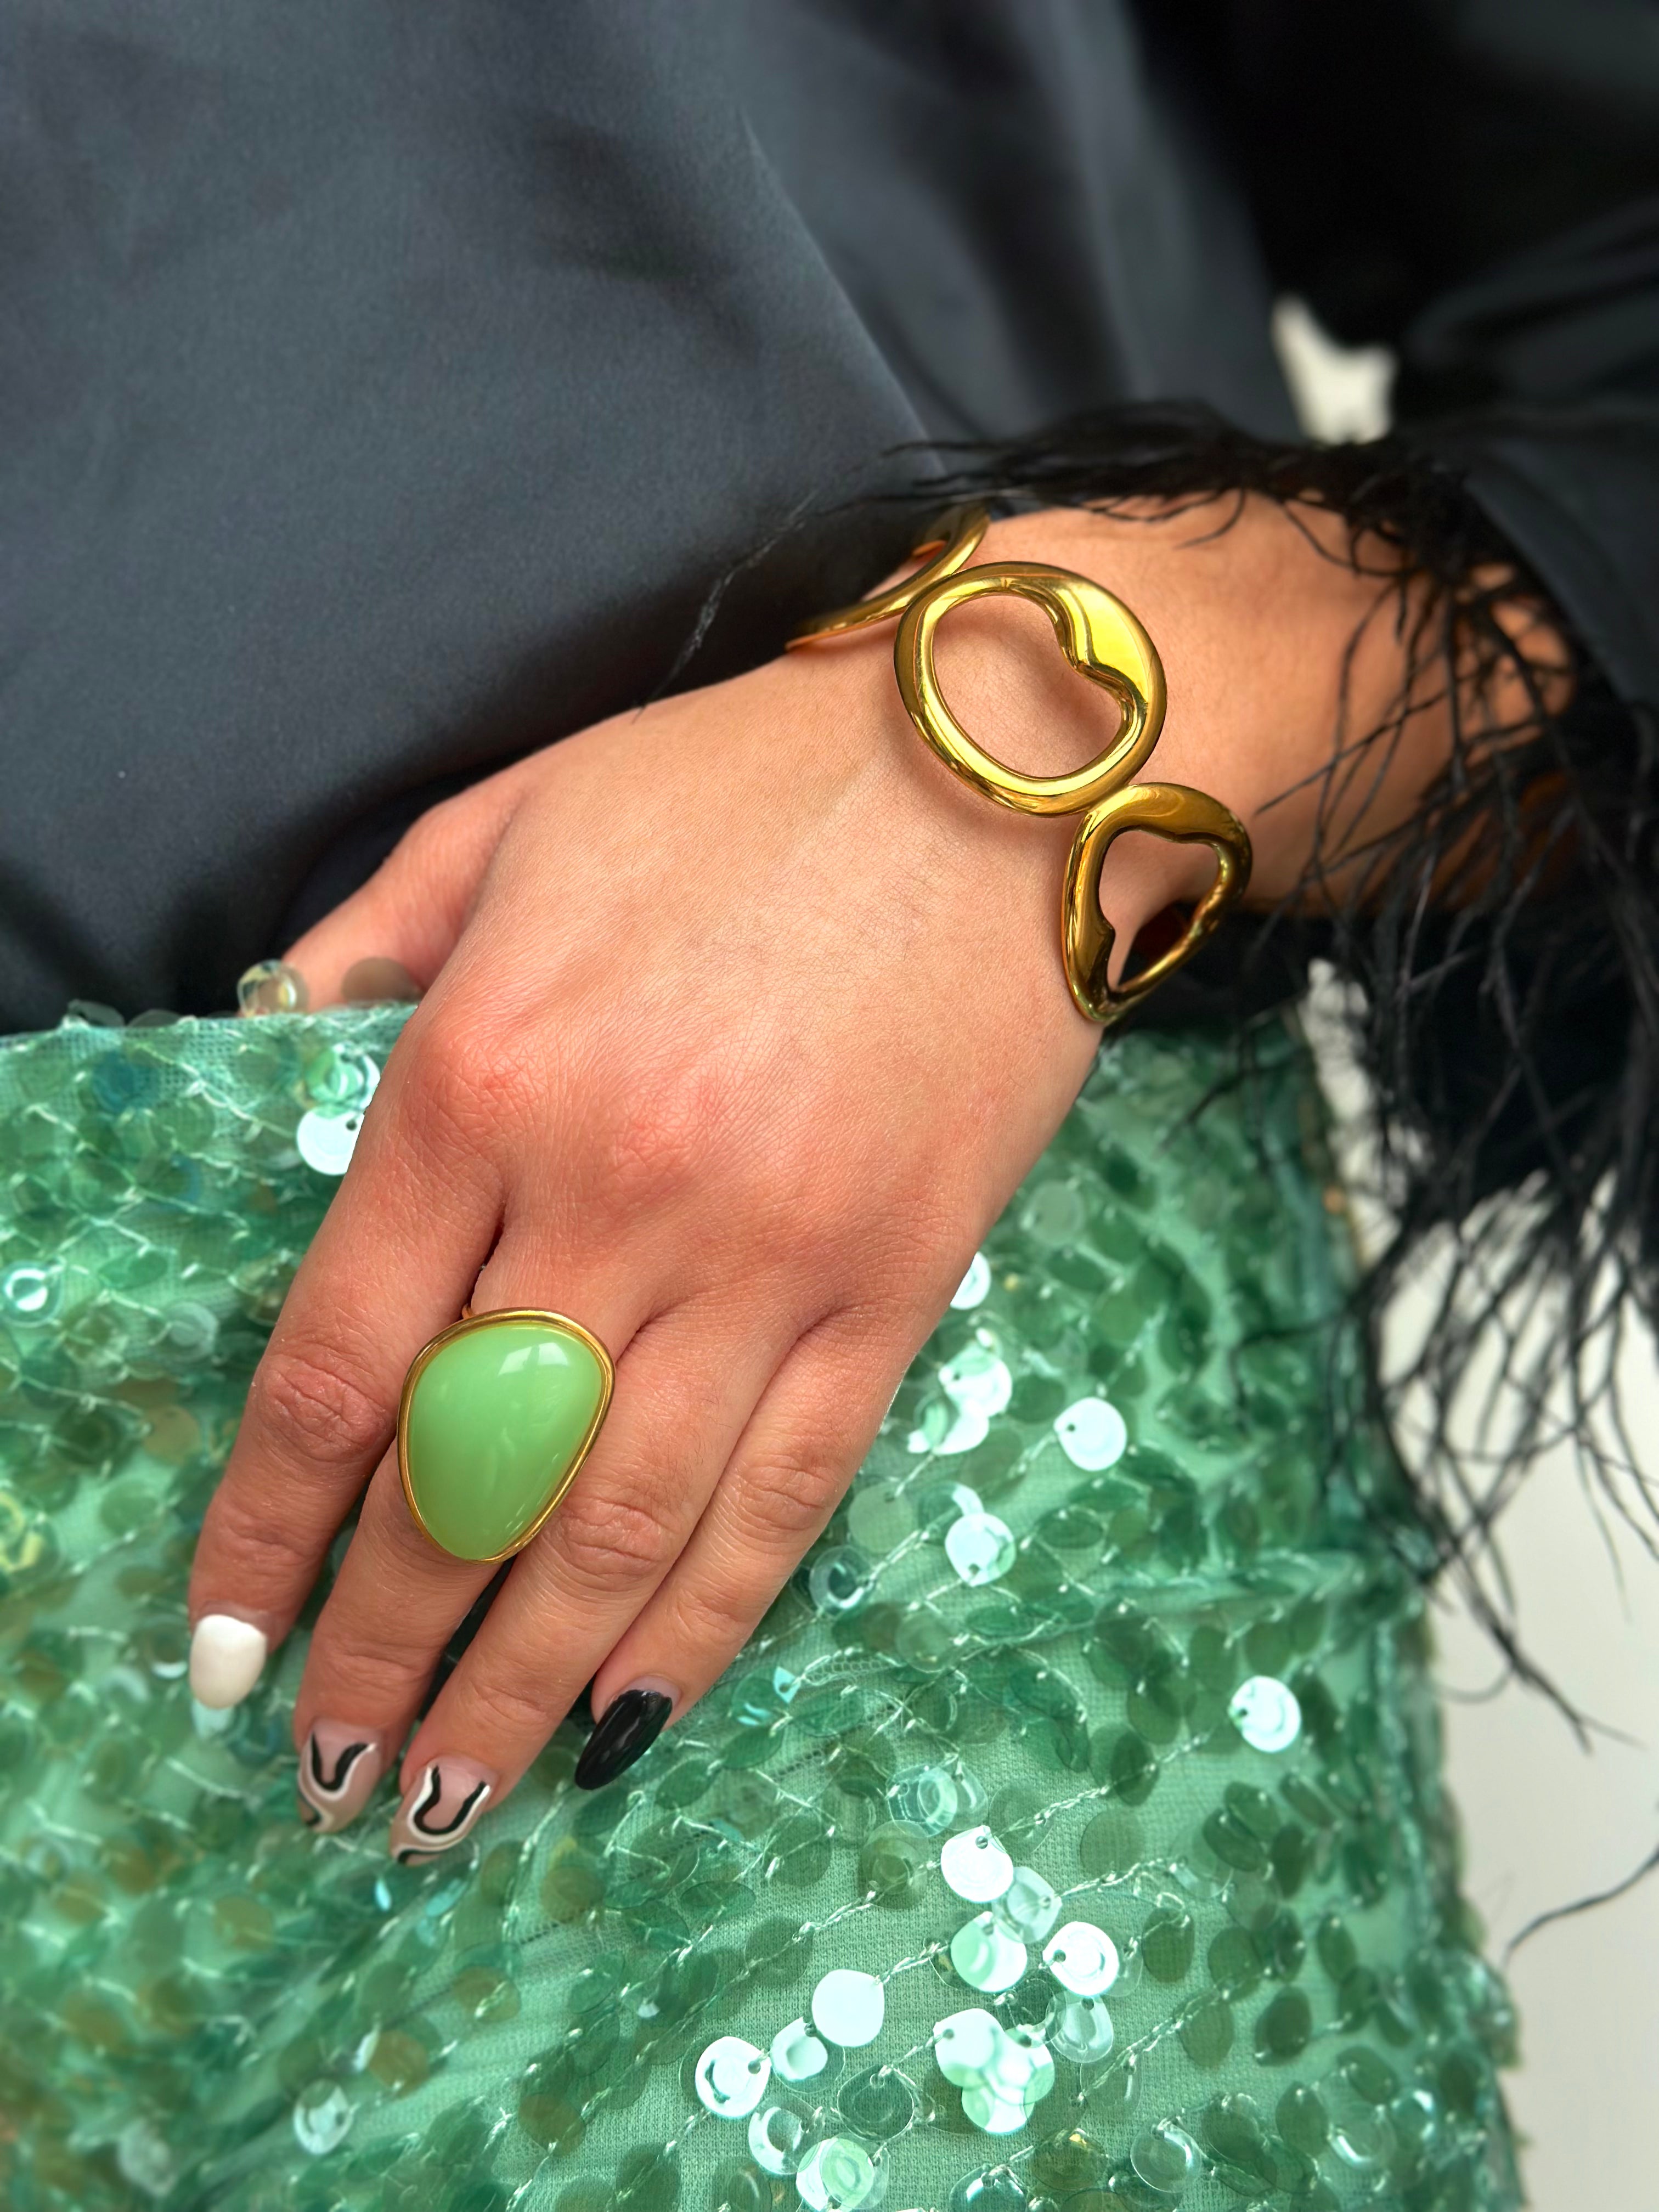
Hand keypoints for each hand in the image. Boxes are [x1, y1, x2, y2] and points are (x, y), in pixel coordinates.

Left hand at [186, 499, 1459, 1848]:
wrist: (1007, 768)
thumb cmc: (739, 784)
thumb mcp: (505, 820)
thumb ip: (368, 944)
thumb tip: (273, 1052)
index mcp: (482, 1078)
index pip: (337, 1368)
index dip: (265, 1535)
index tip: (219, 1649)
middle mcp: (613, 1197)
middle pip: (467, 1484)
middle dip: (379, 1653)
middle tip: (322, 1777)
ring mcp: (771, 1261)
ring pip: (619, 1531)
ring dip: (522, 1689)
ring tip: (448, 1805)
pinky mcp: (899, 1292)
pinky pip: (787, 1499)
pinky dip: (701, 1627)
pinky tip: (632, 1722)